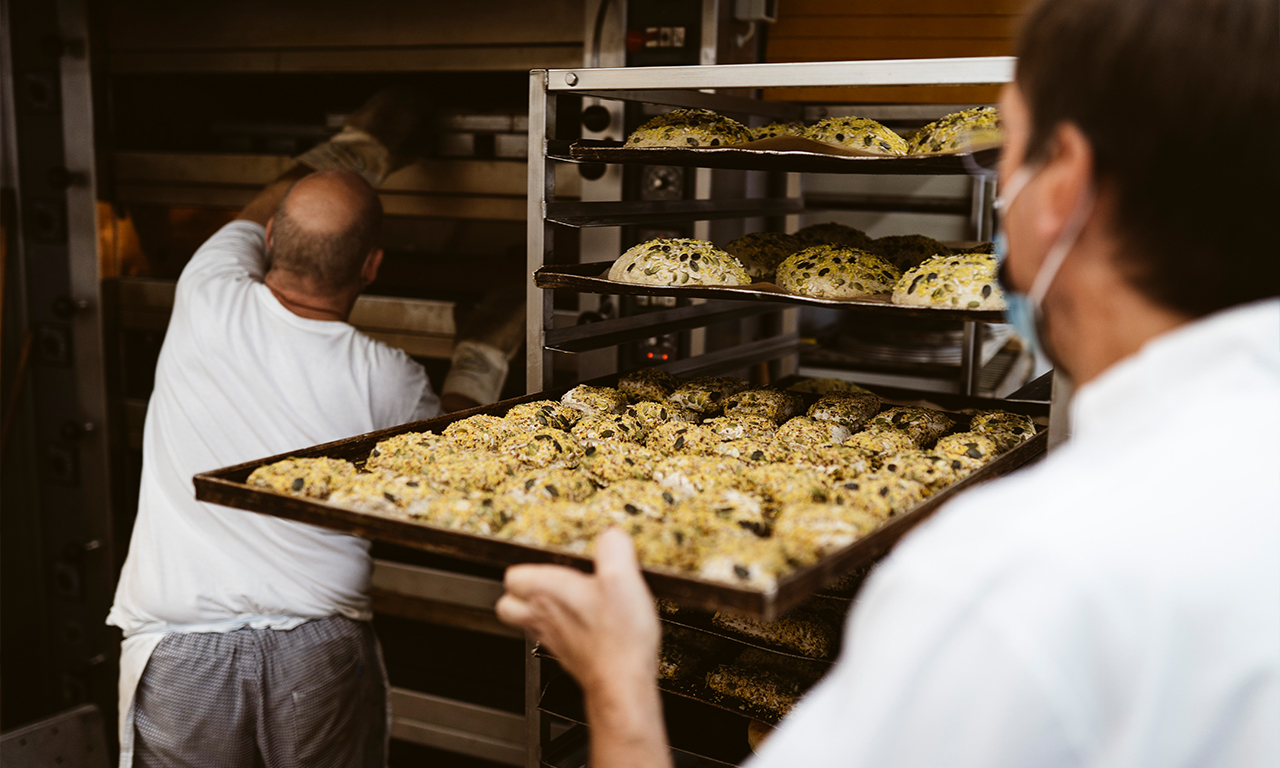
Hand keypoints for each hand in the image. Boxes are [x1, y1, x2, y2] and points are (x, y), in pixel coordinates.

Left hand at [497, 528, 659, 691]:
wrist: (623, 682)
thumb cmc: (617, 636)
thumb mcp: (622, 577)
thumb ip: (613, 547)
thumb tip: (611, 535)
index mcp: (547, 591)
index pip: (511, 576)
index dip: (525, 564)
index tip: (544, 558)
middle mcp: (542, 616)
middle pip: (507, 605)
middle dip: (519, 593)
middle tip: (543, 582)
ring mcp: (553, 639)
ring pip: (527, 624)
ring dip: (539, 611)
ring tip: (562, 600)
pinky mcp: (569, 656)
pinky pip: (553, 638)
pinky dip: (562, 629)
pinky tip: (585, 623)